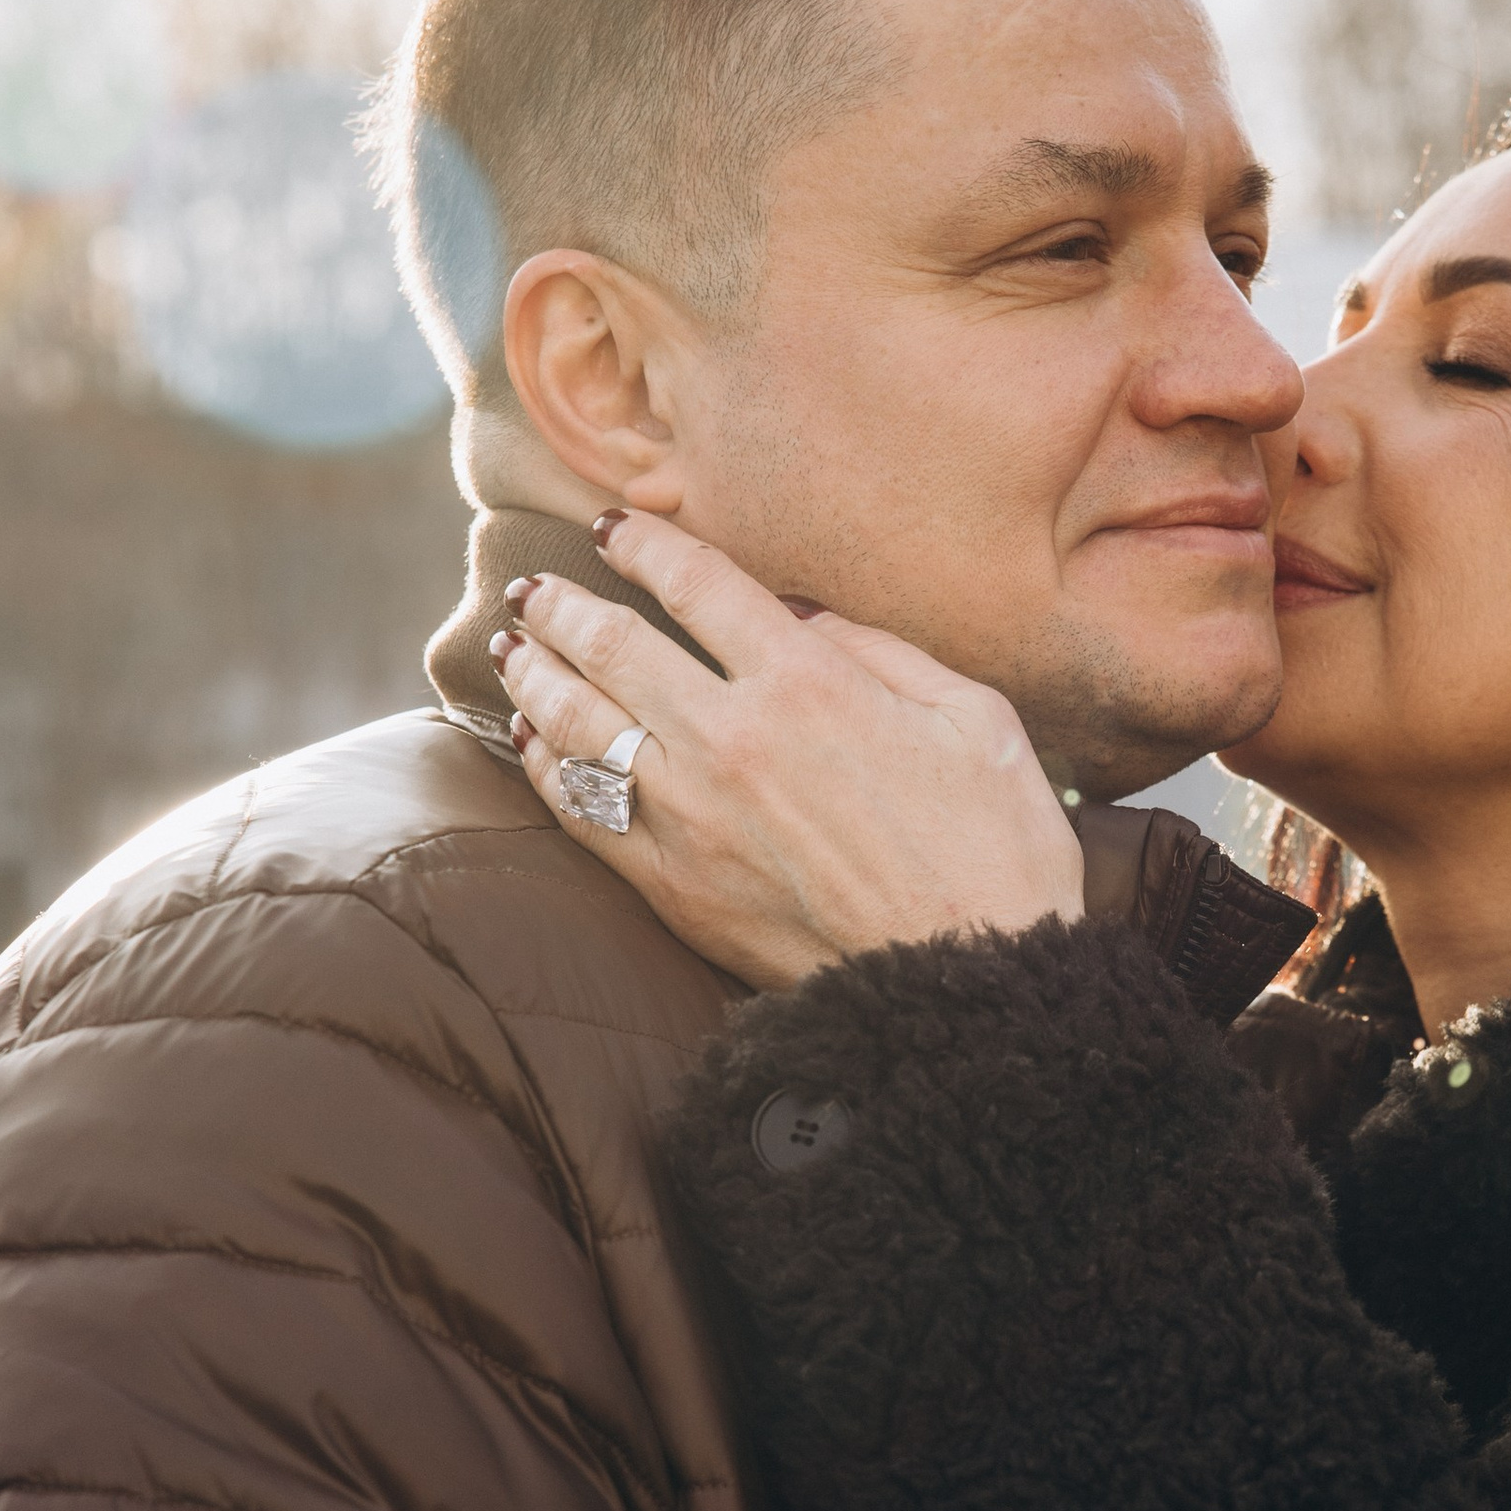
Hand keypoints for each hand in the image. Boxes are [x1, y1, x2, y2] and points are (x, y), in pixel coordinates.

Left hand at [491, 512, 1086, 988]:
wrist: (965, 984)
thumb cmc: (995, 850)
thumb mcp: (975, 719)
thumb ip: (883, 652)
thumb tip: (802, 618)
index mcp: (809, 683)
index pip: (696, 584)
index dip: (643, 544)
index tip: (612, 526)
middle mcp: (732, 738)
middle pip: (614, 645)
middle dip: (563, 606)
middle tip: (533, 588)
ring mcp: (690, 816)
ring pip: (578, 723)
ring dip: (536, 675)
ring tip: (515, 647)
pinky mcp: (673, 886)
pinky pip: (583, 812)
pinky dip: (547, 768)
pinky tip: (532, 742)